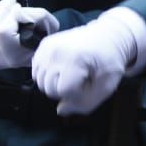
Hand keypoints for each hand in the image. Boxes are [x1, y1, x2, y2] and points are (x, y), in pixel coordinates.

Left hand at [0, 0, 57, 69]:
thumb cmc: (42, 41)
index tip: (19, 7)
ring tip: (4, 8)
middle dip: (1, 8)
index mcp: (14, 56)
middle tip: (11, 2)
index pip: (4, 31)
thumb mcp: (48, 28)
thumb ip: (37, 16)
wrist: (36, 53)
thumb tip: (18, 10)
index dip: (11, 14)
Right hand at [30, 9, 145, 116]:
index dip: (76, 95)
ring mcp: (47, 46)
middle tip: (81, 80)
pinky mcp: (43, 44)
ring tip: (71, 75)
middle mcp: (56, 51)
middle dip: (64, 90)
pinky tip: (61, 70)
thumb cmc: (109, 61)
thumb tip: (60, 110)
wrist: (108, 35)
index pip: (63, 91)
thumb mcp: (106, 86)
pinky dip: (47, 74)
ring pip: (39, 80)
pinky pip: (36, 69)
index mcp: (74, 60)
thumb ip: (85, 104)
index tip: (88, 85)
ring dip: (54, 83)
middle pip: (48, 88)